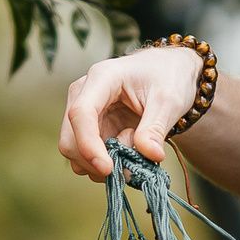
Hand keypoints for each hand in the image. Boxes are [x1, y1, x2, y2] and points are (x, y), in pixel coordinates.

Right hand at [57, 44, 203, 178]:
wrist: (169, 71)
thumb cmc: (168, 76)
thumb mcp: (169, 101)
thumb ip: (156, 128)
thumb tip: (150, 155)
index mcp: (102, 78)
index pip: (81, 113)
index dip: (88, 144)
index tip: (107, 168)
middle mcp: (84, 94)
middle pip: (70, 139)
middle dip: (96, 160)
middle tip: (132, 160)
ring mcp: (84, 113)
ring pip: (76, 152)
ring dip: (104, 162)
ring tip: (134, 146)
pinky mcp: (90, 128)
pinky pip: (88, 156)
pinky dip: (107, 163)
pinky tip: (128, 149)